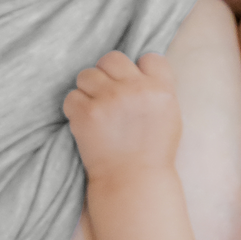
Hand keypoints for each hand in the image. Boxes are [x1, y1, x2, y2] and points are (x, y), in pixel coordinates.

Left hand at [63, 51, 181, 181]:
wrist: (133, 182)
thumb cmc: (152, 152)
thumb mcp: (169, 115)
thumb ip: (156, 89)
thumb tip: (138, 68)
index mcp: (161, 89)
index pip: (148, 57)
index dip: (138, 70)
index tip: (133, 86)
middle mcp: (135, 89)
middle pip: (112, 58)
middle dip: (107, 75)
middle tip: (106, 96)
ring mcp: (109, 99)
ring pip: (87, 74)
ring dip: (87, 90)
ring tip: (95, 110)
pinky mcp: (86, 113)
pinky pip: (71, 96)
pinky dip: (75, 109)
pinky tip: (85, 123)